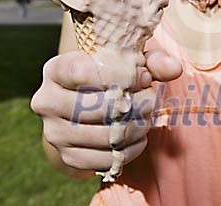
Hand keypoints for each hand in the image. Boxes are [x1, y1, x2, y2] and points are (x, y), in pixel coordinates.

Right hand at [30, 49, 181, 170]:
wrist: (86, 107)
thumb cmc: (110, 77)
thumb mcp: (127, 62)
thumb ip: (152, 62)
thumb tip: (173, 68)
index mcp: (56, 69)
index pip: (83, 72)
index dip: (120, 75)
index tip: (142, 76)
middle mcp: (47, 101)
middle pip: (97, 107)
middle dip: (135, 104)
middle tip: (151, 99)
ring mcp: (54, 132)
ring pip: (104, 135)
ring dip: (136, 126)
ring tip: (147, 116)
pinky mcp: (67, 157)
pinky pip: (104, 159)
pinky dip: (130, 149)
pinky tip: (138, 136)